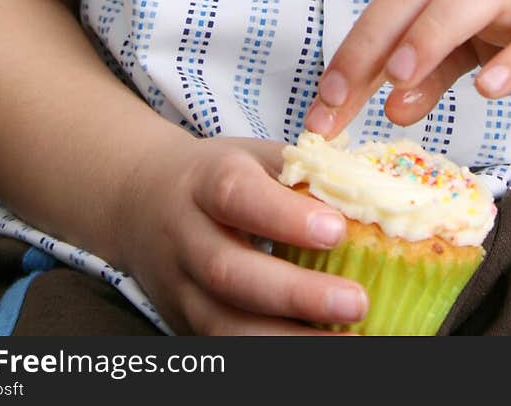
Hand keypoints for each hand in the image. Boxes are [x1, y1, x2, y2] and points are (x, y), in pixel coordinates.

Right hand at [115, 129, 367, 333]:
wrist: (139, 199)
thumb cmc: (217, 176)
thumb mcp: (253, 157)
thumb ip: (303, 173)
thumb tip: (371, 195)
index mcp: (205, 181)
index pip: (238, 196)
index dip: (285, 216)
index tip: (337, 230)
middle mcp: (185, 236)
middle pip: (229, 271)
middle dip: (294, 294)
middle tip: (356, 303)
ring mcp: (179, 288)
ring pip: (223, 325)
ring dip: (287, 341)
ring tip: (346, 344)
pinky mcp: (183, 325)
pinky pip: (224, 349)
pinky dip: (271, 355)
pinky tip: (317, 352)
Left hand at [305, 0, 510, 135]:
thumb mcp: (483, 32)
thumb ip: (437, 66)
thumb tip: (390, 106)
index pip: (390, 5)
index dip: (351, 54)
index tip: (320, 109)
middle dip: (372, 47)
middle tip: (337, 102)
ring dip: (432, 35)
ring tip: (399, 80)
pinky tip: (492, 88)